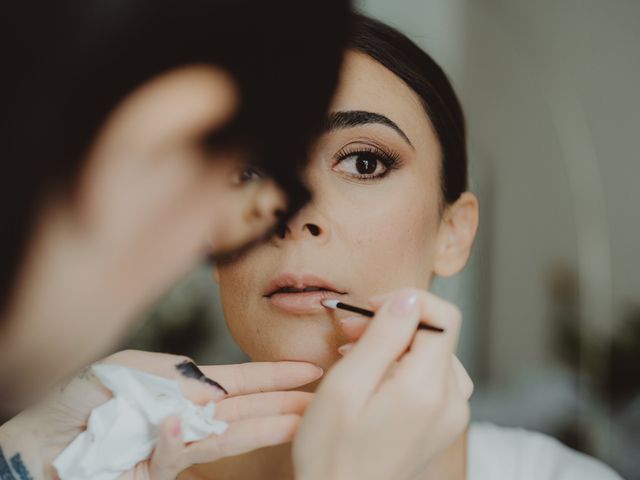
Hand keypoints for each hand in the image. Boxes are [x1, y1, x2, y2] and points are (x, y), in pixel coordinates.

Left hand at [0, 350, 322, 479]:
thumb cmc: (88, 397)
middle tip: (323, 396)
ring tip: (302, 417)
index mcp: (186, 384)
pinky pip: (181, 448)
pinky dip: (182, 435)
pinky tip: (179, 421)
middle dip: (285, 401)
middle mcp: (190, 413)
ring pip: (231, 432)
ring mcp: (179, 441)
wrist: (47, 437)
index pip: (241, 379)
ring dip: (267, 424)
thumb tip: (211, 384)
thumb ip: (177, 374)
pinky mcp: (163, 468)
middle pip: (247, 407)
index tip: (308, 369)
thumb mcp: (134, 368)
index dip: (274, 375)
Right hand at [293, 288, 472, 479]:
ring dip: (397, 343)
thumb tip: (409, 297)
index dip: (406, 301)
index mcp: (427, 390)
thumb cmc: (331, 452)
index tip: (369, 308)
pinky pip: (433, 378)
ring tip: (356, 353)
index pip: (443, 316)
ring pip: (434, 353)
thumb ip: (382, 338)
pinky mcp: (443, 424)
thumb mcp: (345, 387)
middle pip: (437, 334)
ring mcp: (451, 416)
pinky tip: (375, 375)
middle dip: (394, 323)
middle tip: (349, 333)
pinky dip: (405, 365)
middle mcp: (451, 402)